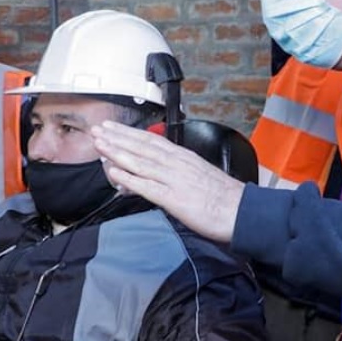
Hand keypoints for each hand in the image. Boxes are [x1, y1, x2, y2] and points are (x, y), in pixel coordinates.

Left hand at [91, 121, 243, 243]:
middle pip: (142, 147)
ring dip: (117, 152)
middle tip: (98, 130)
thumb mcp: (201, 176)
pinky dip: (128, 178)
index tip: (113, 128)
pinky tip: (114, 173)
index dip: (129, 133)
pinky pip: (146, 186)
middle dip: (117, 138)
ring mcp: (174, 179)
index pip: (151, 141)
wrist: (243, 212)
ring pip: (140, 162)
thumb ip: (181, 172)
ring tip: (100, 145)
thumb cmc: (226, 198)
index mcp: (184, 157)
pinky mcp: (174, 198)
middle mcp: (177, 164)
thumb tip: (163, 174)